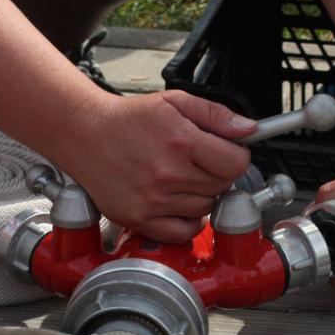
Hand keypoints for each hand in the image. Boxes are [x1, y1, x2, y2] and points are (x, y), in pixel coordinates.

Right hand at [56, 90, 255, 243]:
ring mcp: (154, 201)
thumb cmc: (128, 119)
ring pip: (205, 209)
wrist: (85, 135)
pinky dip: (187, 222)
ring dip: (200, 196)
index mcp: (181, 142)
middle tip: (196, 162)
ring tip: (180, 179)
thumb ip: (216, 114)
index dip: (235, 156)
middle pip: (222, 186)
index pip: (236, 164)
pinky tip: (176, 203)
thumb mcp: (175, 102)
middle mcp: (168, 174)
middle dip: (216, 173)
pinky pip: (183, 232)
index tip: (226, 154)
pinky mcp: (139, 219)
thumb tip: (249, 129)